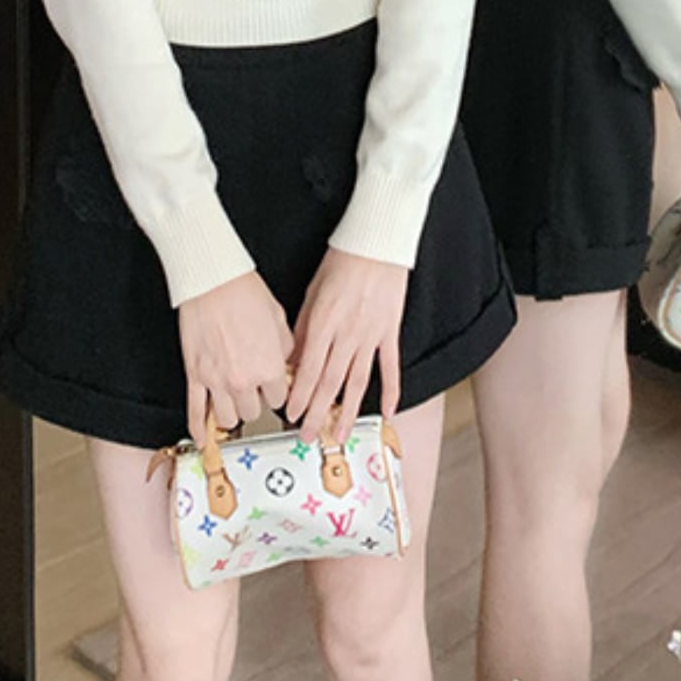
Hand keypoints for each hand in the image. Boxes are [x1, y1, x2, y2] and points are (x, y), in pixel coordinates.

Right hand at [177, 272, 292, 443]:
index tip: (274, 388)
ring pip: (227, 418)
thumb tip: (284, 363)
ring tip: (233, 402)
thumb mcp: (279, 319)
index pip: (279, 399)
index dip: (277, 391)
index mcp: (269, 366)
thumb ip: (284, 348)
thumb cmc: (244, 292)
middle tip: (253, 390)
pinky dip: (198, 429)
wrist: (213, 280)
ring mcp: (216, 381)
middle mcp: (244, 379)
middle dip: (255, 401)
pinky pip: (195, 412)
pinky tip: (202, 438)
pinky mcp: (194, 376)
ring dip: (232, 412)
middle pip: (254, 412)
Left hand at [285, 248, 407, 445]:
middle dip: (317, 413)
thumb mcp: (312, 292)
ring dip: (348, 412)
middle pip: (331, 383)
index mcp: (325, 323)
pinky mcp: (391, 332)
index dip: (299, 396)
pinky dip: (391, 392)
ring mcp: (372, 335)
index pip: (309, 369)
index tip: (290, 415)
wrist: (376, 244)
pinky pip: (390, 367)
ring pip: (358, 382)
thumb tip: (292, 360)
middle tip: (308, 436)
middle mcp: (348, 334)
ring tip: (341, 435)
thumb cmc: (342, 261)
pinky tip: (387, 412)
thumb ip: (303, 328)